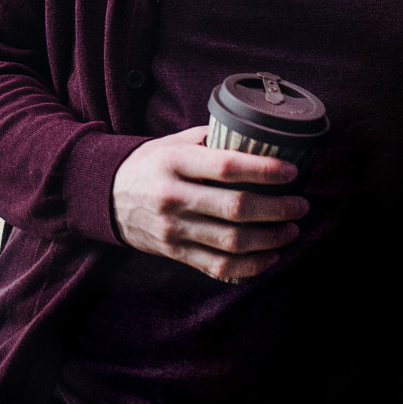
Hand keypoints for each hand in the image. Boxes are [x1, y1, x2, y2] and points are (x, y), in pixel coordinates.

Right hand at [111, 126, 307, 282]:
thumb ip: (207, 139)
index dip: (264, 170)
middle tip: (300, 205)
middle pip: (236, 208)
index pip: (227, 166)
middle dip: (278, 209)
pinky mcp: (174, 252)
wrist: (102, 196)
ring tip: (291, 230)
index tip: (291, 172)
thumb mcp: (169, 142)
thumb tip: (252, 137)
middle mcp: (173, 196)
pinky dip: (250, 266)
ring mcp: (173, 228)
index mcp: (175, 161)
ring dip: (271, 238)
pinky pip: (218, 267)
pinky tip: (269, 257)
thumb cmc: (146, 164)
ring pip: (232, 242)